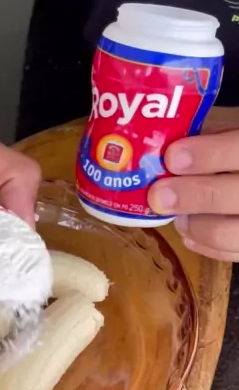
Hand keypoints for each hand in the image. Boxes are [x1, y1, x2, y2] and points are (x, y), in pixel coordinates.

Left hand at [148, 108, 238, 260]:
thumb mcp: (236, 136)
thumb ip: (213, 139)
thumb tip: (167, 151)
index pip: (238, 150)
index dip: (206, 155)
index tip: (172, 157)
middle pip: (231, 196)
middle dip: (190, 196)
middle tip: (159, 196)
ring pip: (226, 232)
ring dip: (193, 225)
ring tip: (177, 217)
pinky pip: (230, 252)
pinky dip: (204, 245)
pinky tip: (189, 233)